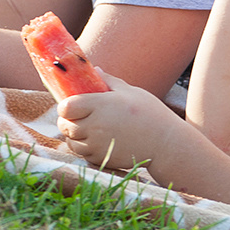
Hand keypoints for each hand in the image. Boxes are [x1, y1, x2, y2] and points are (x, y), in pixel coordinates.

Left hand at [57, 75, 191, 173]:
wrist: (165, 143)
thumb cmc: (150, 113)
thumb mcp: (130, 91)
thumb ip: (109, 81)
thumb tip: (96, 69)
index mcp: (100, 104)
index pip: (66, 106)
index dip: (64, 106)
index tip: (69, 105)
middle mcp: (95, 125)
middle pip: (65, 125)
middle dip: (66, 121)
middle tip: (73, 117)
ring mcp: (98, 144)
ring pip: (71, 142)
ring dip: (73, 136)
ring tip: (83, 129)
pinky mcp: (103, 159)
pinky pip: (83, 154)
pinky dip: (83, 148)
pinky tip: (93, 141)